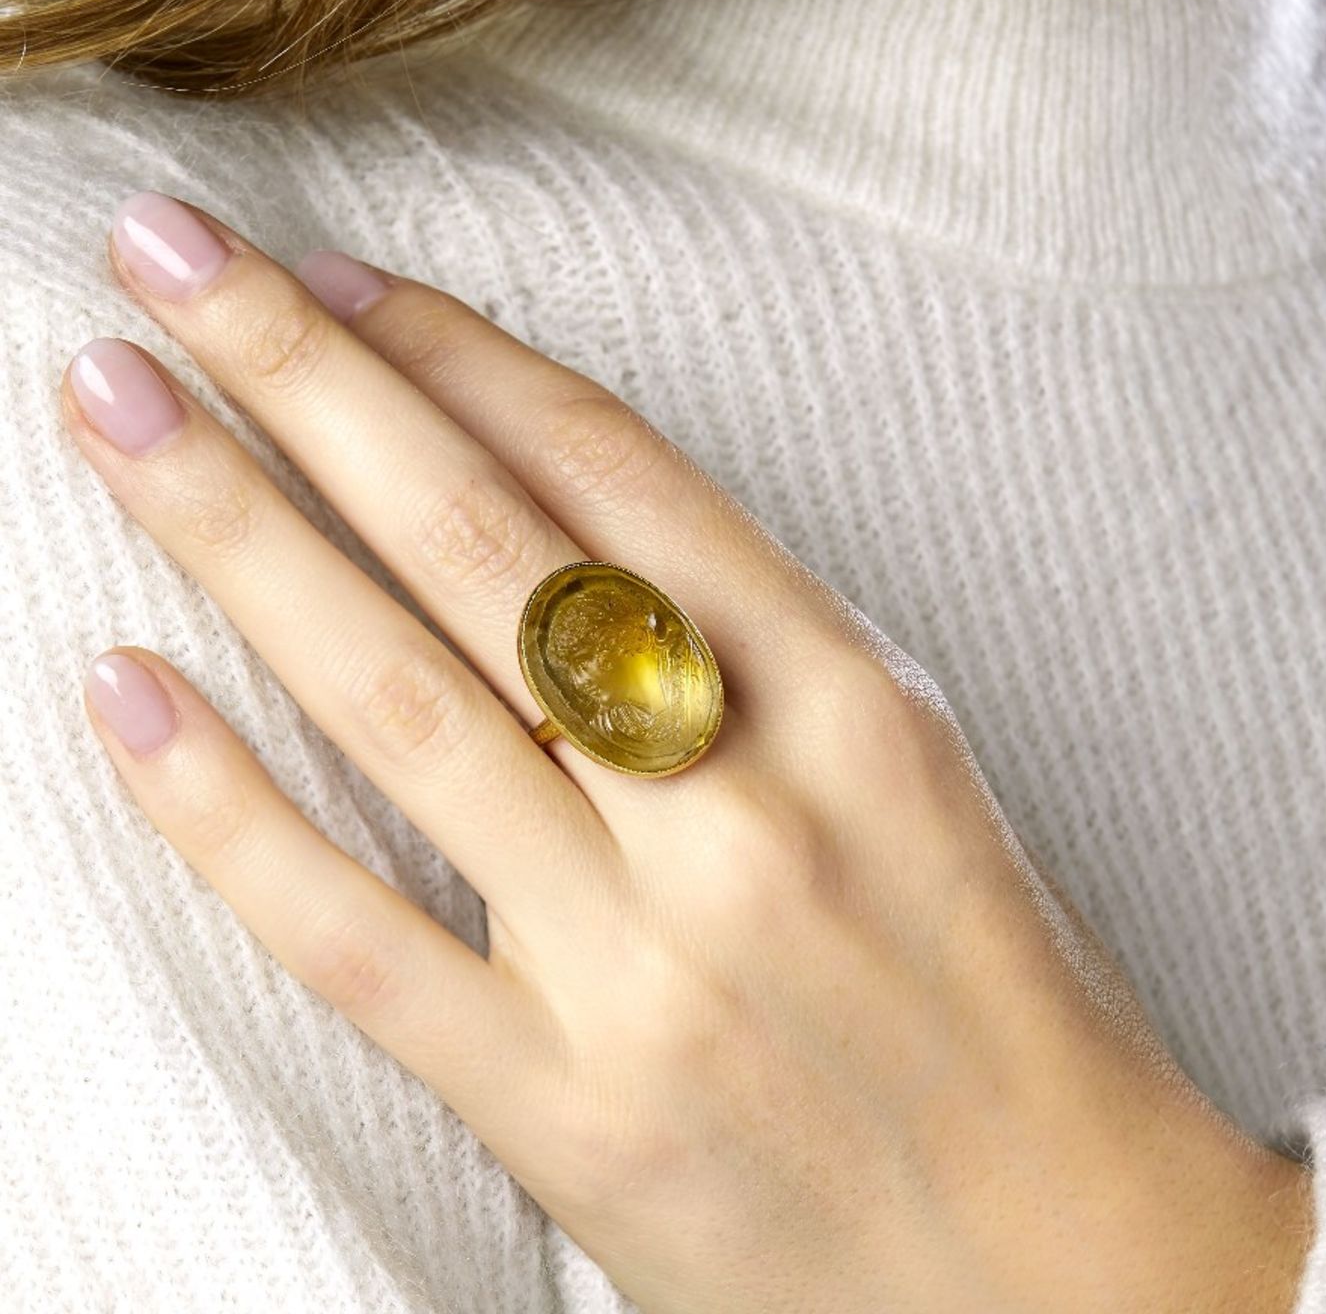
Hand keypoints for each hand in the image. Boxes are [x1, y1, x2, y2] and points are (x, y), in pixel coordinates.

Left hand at [61, 190, 1314, 1313]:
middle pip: (480, 542)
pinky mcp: (565, 1110)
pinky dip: (223, 812)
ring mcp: (643, 962)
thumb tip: (547, 497)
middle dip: (306, 378)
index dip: (455, 350)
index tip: (334, 274)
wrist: (1070, 1273)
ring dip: (236, 534)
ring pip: (395, 702)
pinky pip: (357, 938)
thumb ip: (747, 635)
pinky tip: (122, 689)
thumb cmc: (996, 992)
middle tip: (174, 255)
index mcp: (850, 700)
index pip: (611, 469)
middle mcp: (741, 808)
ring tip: (114, 404)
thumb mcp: (912, 764)